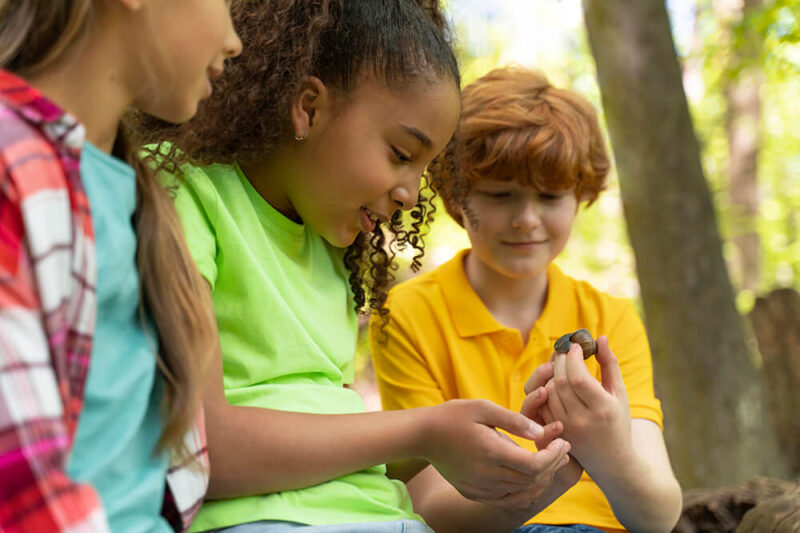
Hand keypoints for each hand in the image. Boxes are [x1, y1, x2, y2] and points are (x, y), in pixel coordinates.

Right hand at [422, 399, 570, 502]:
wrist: (423, 435)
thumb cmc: (454, 416)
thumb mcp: (483, 408)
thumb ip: (514, 420)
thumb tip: (542, 431)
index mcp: (491, 452)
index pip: (534, 465)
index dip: (554, 455)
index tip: (563, 441)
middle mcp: (487, 475)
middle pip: (532, 480)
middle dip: (553, 464)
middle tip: (563, 448)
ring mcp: (480, 488)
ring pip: (522, 492)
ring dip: (542, 479)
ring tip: (552, 462)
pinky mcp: (474, 493)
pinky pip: (507, 499)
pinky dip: (524, 490)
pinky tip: (531, 478)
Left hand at [541, 336, 633, 474]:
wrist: (612, 461)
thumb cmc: (618, 422)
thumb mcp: (619, 394)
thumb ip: (610, 365)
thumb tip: (601, 338)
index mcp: (602, 409)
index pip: (578, 377)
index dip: (573, 358)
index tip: (575, 345)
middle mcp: (582, 420)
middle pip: (560, 382)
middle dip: (560, 360)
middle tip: (565, 349)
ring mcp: (566, 428)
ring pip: (548, 392)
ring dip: (551, 373)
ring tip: (560, 363)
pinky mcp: (555, 433)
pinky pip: (542, 405)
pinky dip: (545, 389)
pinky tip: (554, 380)